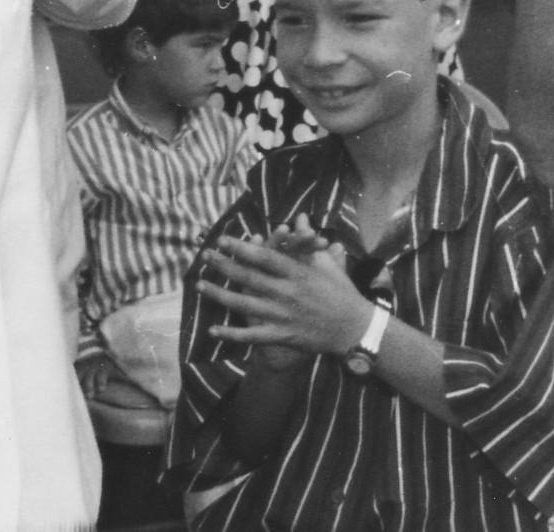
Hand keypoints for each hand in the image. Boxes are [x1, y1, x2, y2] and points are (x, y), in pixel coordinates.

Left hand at [197, 233, 375, 361]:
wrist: (354, 329)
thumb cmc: (341, 292)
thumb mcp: (327, 263)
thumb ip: (309, 241)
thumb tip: (301, 217)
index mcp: (298, 272)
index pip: (264, 257)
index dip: (241, 248)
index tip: (223, 240)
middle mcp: (287, 293)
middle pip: (249, 278)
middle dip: (223, 266)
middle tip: (204, 256)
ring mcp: (283, 316)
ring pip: (244, 305)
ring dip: (220, 295)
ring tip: (199, 285)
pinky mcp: (282, 336)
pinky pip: (252, 335)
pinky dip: (232, 333)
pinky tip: (212, 329)